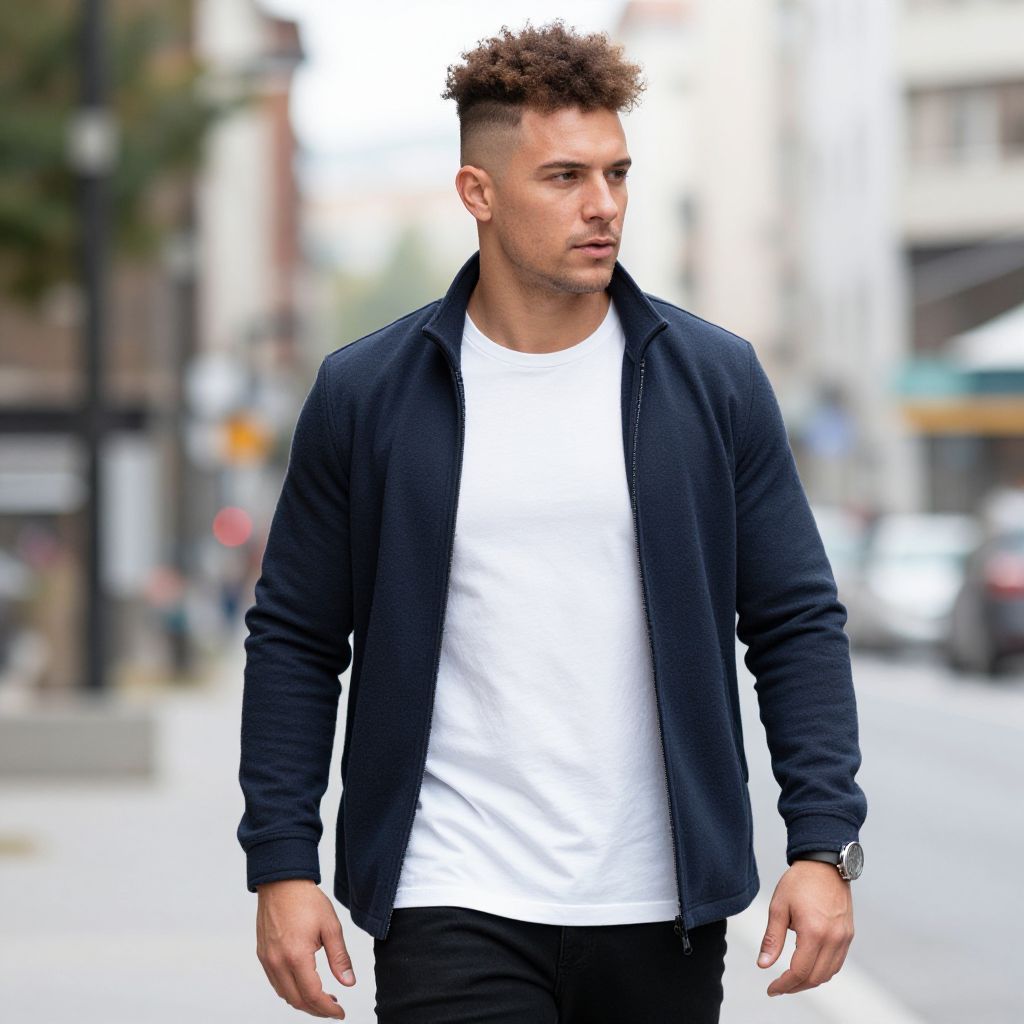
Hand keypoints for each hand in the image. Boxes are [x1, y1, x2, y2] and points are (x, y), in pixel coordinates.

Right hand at [255, 878, 356, 1018]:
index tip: (340, 1013)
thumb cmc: (306, 900)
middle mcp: (278, 962)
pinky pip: (276, 982)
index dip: (328, 1009)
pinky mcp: (263, 955)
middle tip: (333, 1008)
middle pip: (297, 1000)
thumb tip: (348, 982)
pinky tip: (304, 984)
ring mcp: (268, 960)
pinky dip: (290, 990)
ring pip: (285, 994)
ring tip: (322, 998)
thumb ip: (340, 957)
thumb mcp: (331, 926)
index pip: (313, 995)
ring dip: (303, 1002)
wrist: (281, 882)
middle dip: (316, 1010)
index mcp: (296, 956)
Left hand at [756, 860, 853, 997]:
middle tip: (778, 986)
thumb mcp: (778, 907)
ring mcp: (844, 938)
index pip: (799, 972)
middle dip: (795, 987)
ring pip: (828, 974)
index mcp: (814, 932)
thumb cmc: (800, 882)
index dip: (784, 985)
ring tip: (791, 980)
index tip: (771, 989)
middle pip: (815, 978)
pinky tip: (809, 967)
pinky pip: (837, 963)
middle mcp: (833, 939)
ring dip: (810, 981)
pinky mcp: (848, 934)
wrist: (824, 864)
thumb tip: (763, 964)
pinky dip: (823, 971)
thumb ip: (772, 938)